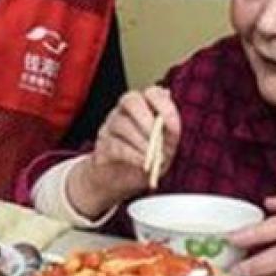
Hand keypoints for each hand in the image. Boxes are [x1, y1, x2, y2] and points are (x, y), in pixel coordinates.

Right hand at [67, 86, 178, 216]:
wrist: (122, 182)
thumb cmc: (147, 159)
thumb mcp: (166, 146)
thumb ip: (169, 128)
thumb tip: (168, 99)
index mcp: (144, 107)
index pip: (152, 93)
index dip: (163, 106)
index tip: (173, 126)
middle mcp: (124, 111)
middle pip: (130, 100)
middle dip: (146, 119)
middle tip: (157, 138)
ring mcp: (110, 126)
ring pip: (122, 124)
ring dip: (141, 141)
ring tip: (152, 156)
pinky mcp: (102, 146)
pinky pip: (115, 145)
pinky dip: (133, 154)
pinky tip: (143, 163)